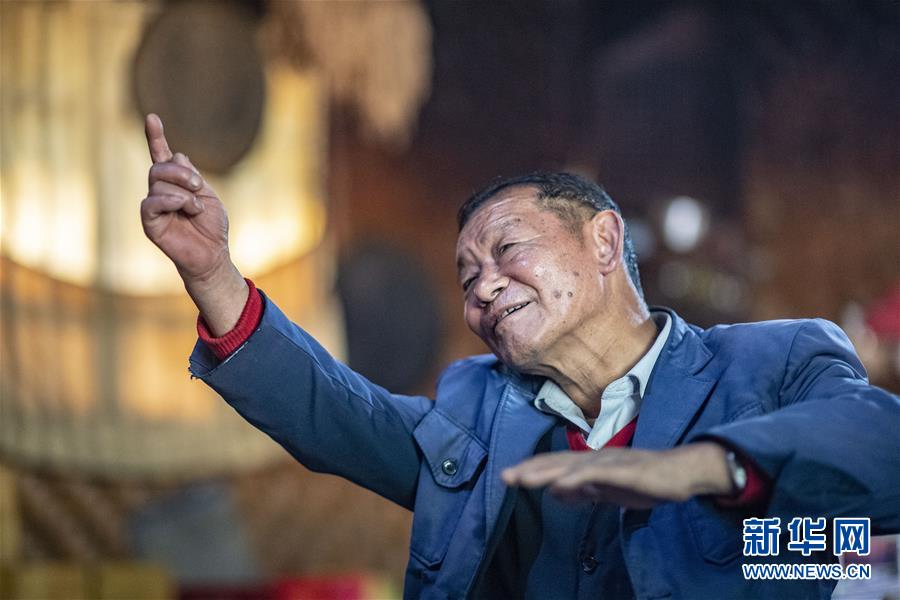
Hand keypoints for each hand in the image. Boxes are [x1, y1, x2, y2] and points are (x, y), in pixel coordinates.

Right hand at [141, 113, 229, 281]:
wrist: (212, 255)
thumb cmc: (212, 227)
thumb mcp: (208, 196)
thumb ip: (192, 176)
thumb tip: (176, 155)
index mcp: (175, 184)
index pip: (161, 157)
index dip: (156, 137)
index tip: (152, 117)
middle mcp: (160, 192)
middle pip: (159, 167)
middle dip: (182, 173)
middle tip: (199, 187)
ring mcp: (153, 207)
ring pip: (158, 183)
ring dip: (184, 193)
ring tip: (196, 209)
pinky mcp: (149, 222)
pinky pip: (151, 202)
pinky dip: (171, 201)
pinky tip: (185, 208)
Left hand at [501, 442, 733, 508]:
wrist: (682, 472)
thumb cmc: (645, 480)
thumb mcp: (608, 491)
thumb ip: (583, 491)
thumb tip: (555, 492)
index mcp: (592, 463)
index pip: (556, 465)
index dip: (533, 470)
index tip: (509, 476)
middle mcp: (597, 458)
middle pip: (558, 462)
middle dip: (531, 469)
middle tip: (505, 476)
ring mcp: (610, 462)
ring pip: (573, 466)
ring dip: (547, 472)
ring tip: (524, 479)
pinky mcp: (626, 469)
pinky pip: (598, 474)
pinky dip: (578, 478)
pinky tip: (561, 484)